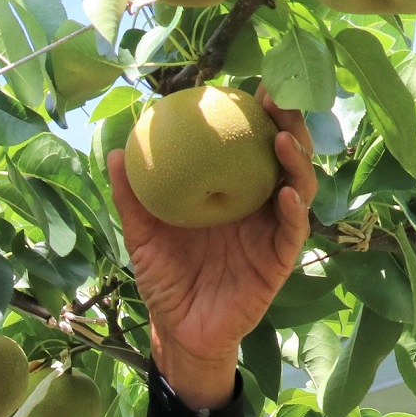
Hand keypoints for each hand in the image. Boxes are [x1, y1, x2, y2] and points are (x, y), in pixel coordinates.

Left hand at [106, 90, 317, 410]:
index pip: (250, 146)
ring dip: (296, 162)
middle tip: (278, 99)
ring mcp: (271, 232)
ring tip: (282, 139)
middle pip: (283, 158)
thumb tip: (117, 153)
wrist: (178, 331)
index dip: (258, 117)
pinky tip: (287, 193)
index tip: (255, 85)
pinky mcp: (278, 261)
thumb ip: (134, 198)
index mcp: (230, 192)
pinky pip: (291, 232)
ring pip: (298, 188)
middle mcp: (257, 207)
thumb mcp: (144, 236)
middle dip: (288, 126)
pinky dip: (293, 211)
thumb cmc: (165, 280)